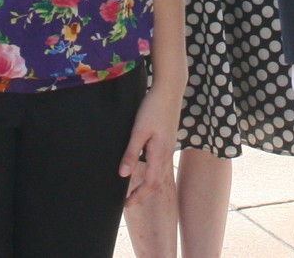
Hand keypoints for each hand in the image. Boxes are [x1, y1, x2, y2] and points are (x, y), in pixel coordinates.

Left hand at [120, 80, 181, 199]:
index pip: (150, 184)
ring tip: (135, 191)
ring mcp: (169, 148)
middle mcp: (167, 154)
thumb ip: (131, 153)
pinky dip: (152, 174)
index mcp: (160, 153)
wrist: (170, 89)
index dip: (138, 196)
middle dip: (143, 195)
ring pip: (159, 174)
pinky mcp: (168, 141)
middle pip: (157, 183)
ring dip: (148, 186)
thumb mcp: (138, 130)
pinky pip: (161, 165)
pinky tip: (144, 170)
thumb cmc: (153, 107)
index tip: (126, 204)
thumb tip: (123, 175)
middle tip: (128, 202)